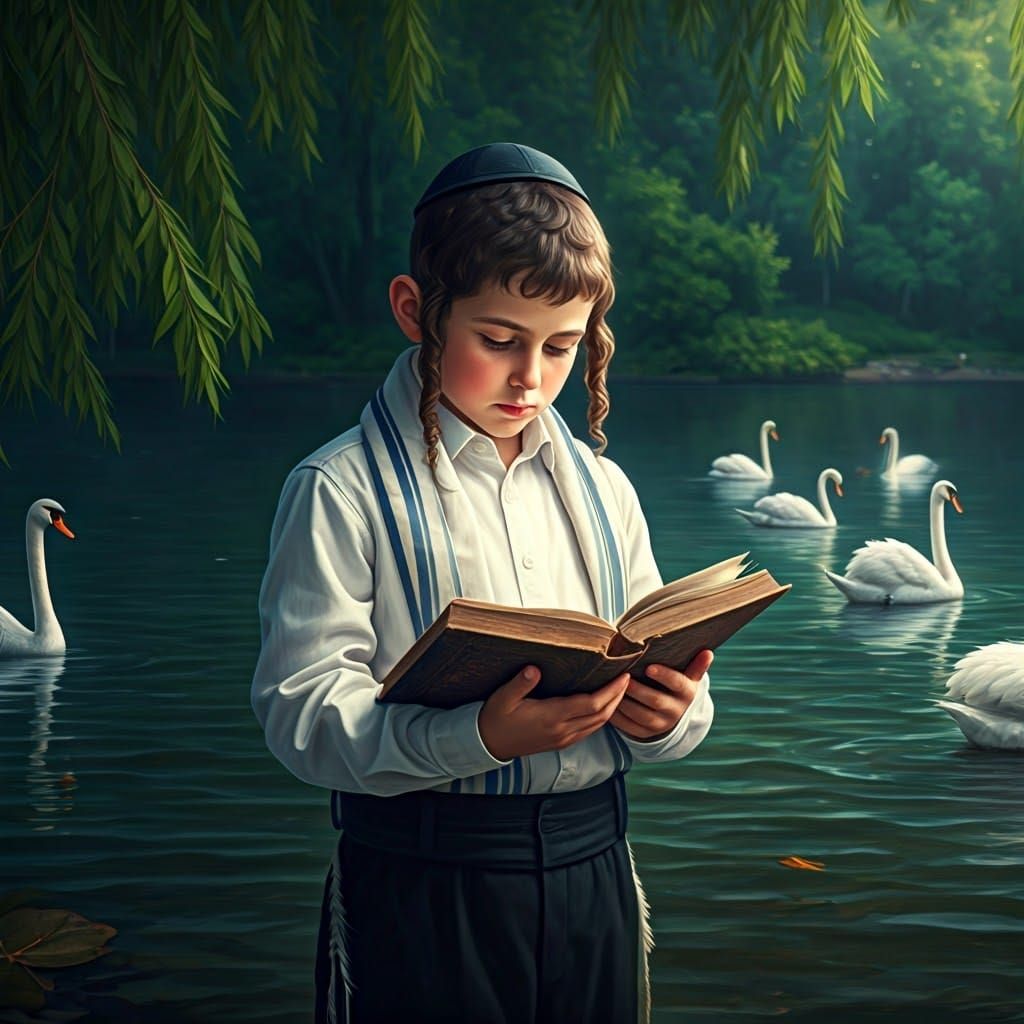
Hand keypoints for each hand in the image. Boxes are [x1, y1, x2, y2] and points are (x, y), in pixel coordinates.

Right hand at [478, 666, 630, 761]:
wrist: (489, 744)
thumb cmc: (496, 718)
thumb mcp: (503, 697)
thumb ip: (520, 683)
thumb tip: (534, 669)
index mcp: (551, 716)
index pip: (591, 704)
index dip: (611, 691)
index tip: (622, 676)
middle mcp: (562, 730)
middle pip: (601, 715)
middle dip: (618, 697)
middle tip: (628, 679)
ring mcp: (563, 738)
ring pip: (598, 725)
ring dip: (613, 708)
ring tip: (620, 690)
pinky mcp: (561, 742)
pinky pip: (589, 730)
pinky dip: (602, 717)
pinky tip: (603, 706)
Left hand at [610, 649, 712, 741]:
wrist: (672, 715)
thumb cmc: (676, 686)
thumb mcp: (688, 678)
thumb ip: (696, 666)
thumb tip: (708, 652)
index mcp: (686, 694)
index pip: (677, 683)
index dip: (664, 676)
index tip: (649, 667)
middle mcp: (675, 712)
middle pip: (655, 700)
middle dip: (638, 689)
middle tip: (623, 677)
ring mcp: (659, 725)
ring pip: (639, 715)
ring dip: (624, 701)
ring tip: (611, 687)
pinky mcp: (644, 734)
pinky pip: (627, 726)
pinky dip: (616, 715)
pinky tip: (606, 702)